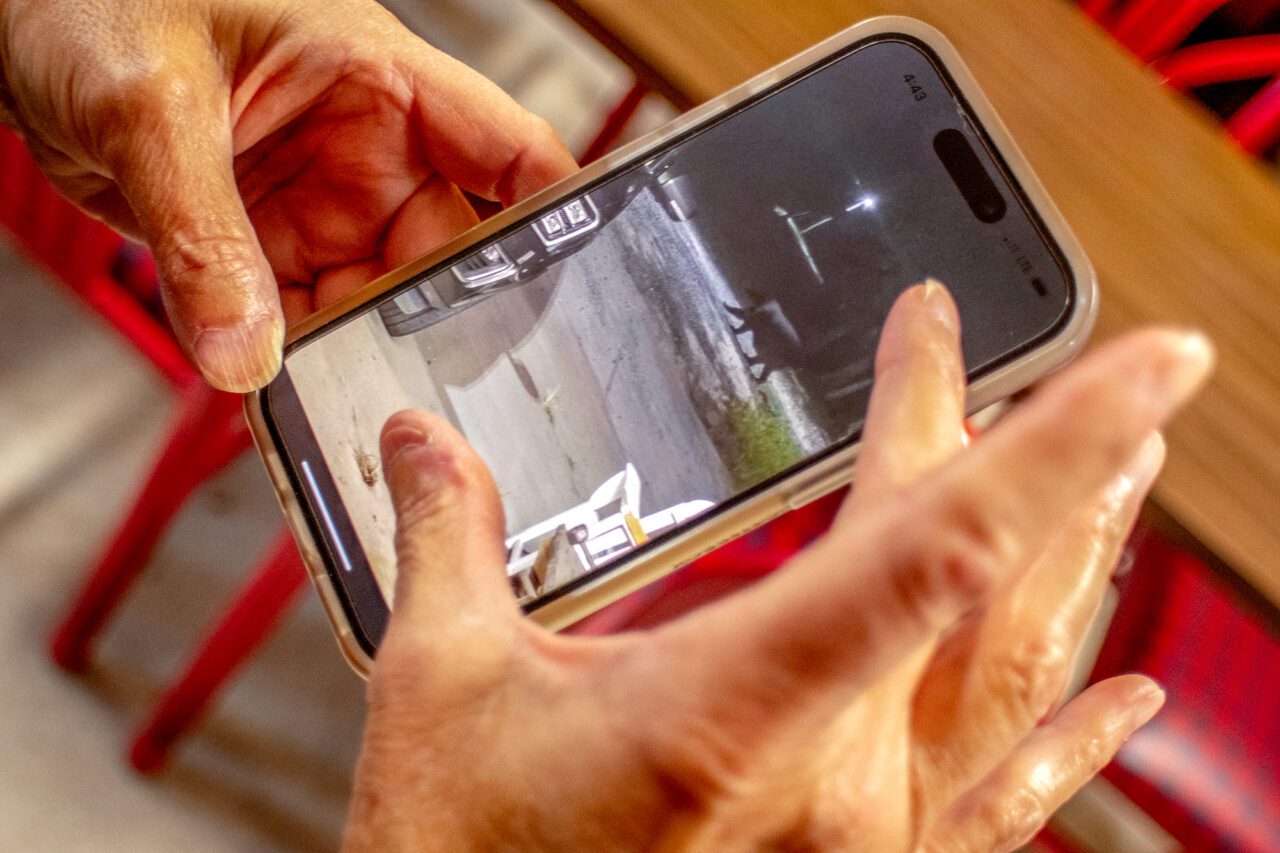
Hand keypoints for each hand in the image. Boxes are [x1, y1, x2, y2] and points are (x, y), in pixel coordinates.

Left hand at [0, 0, 575, 389]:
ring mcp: (315, 199)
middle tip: (430, 389)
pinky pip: (296, 313)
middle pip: (446, 254)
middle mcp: (363, 145)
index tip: (592, 289)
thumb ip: (206, 237)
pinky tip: (284, 386)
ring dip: (357, 352)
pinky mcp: (261, 240)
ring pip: (372, 300)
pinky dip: (289, 354)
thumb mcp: (154, 105)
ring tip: (350, 405)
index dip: (559, 220)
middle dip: (439, 325)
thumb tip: (247, 353)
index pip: (507, 152)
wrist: (3, 11)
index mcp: (379, 78)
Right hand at [345, 282, 1212, 850]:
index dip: (1052, 445)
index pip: (935, 544)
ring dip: (1080, 561)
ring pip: (1011, 678)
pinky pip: (992, 802)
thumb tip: (416, 437)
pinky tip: (1125, 694)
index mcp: (734, 702)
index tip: (1143, 364)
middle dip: (1056, 459)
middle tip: (1129, 368)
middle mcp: (826, 771)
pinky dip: (1068, 740)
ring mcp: (854, 830)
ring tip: (1135, 470)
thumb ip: (445, 538)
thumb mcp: (444, 688)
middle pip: (984, 586)